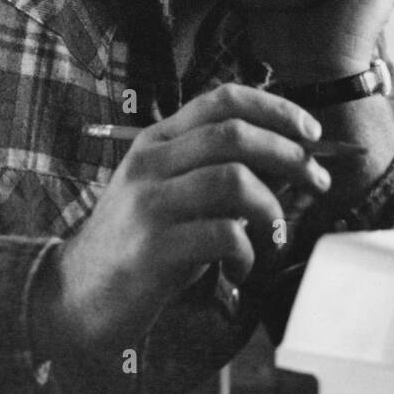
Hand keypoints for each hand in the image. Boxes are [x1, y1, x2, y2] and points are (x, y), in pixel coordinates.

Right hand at [40, 84, 330, 358]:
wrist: (76, 293)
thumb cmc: (138, 241)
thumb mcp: (170, 193)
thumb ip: (218, 171)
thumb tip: (290, 159)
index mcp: (156, 141)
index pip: (222, 100)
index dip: (275, 109)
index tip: (311, 132)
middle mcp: (151, 163)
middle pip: (236, 134)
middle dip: (290, 155)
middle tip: (317, 181)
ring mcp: (150, 203)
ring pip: (235, 180)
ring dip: (271, 209)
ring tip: (274, 235)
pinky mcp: (154, 247)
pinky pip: (223, 235)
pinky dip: (247, 252)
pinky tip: (239, 267)